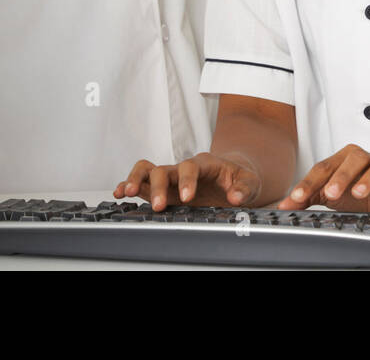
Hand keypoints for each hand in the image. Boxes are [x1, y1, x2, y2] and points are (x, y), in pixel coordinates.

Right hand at [114, 154, 260, 210]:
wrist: (233, 178)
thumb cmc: (239, 179)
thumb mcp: (250, 182)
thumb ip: (244, 188)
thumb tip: (234, 197)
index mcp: (205, 164)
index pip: (192, 167)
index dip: (187, 181)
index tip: (187, 198)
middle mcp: (184, 168)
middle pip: (165, 169)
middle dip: (158, 187)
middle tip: (158, 206)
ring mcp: (171, 177)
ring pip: (147, 170)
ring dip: (135, 180)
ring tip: (126, 193)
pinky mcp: (163, 188)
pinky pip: (142, 181)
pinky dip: (128, 184)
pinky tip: (119, 194)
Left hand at [277, 144, 369, 212]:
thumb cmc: (362, 192)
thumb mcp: (333, 195)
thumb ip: (309, 197)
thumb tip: (283, 204)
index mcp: (344, 161)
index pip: (324, 167)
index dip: (310, 182)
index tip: (297, 197)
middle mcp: (365, 160)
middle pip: (352, 159)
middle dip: (340, 176)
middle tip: (330, 194)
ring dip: (369, 176)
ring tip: (359, 192)